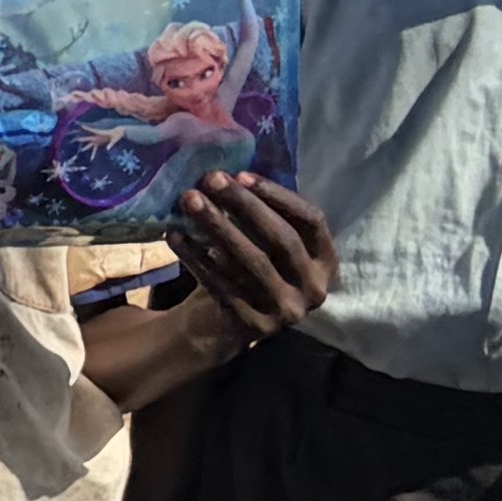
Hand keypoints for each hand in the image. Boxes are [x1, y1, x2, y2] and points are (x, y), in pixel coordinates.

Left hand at [168, 173, 337, 344]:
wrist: (223, 325)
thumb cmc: (247, 269)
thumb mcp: (266, 244)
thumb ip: (261, 215)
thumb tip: (228, 174)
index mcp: (325, 262)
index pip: (312, 221)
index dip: (279, 196)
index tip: (242, 175)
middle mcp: (314, 288)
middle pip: (281, 239)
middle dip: (244, 205)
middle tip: (210, 178)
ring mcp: (287, 310)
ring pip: (251, 261)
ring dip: (217, 226)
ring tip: (189, 200)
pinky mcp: (254, 326)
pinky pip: (222, 284)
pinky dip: (196, 257)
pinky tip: (176, 235)